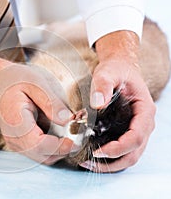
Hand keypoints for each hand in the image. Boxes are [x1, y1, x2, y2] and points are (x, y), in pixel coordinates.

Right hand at [0, 53, 75, 164]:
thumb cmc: (14, 80)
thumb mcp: (35, 83)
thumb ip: (51, 102)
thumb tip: (68, 120)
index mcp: (16, 122)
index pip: (39, 145)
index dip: (61, 146)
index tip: (79, 138)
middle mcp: (14, 138)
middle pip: (44, 155)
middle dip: (65, 148)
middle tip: (80, 133)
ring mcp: (16, 143)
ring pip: (44, 157)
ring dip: (61, 148)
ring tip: (73, 130)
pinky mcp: (21, 143)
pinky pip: (41, 152)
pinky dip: (54, 146)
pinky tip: (62, 132)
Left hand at [80, 31, 155, 171]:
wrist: (120, 69)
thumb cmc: (116, 71)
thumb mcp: (108, 72)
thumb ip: (102, 85)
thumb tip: (97, 103)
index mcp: (144, 111)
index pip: (136, 137)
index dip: (119, 148)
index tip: (98, 151)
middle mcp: (144, 124)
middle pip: (134, 153)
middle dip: (112, 162)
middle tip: (88, 163)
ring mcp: (137, 130)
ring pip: (129, 155)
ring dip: (110, 164)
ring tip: (88, 163)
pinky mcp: (127, 132)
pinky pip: (122, 151)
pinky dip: (110, 158)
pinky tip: (91, 156)